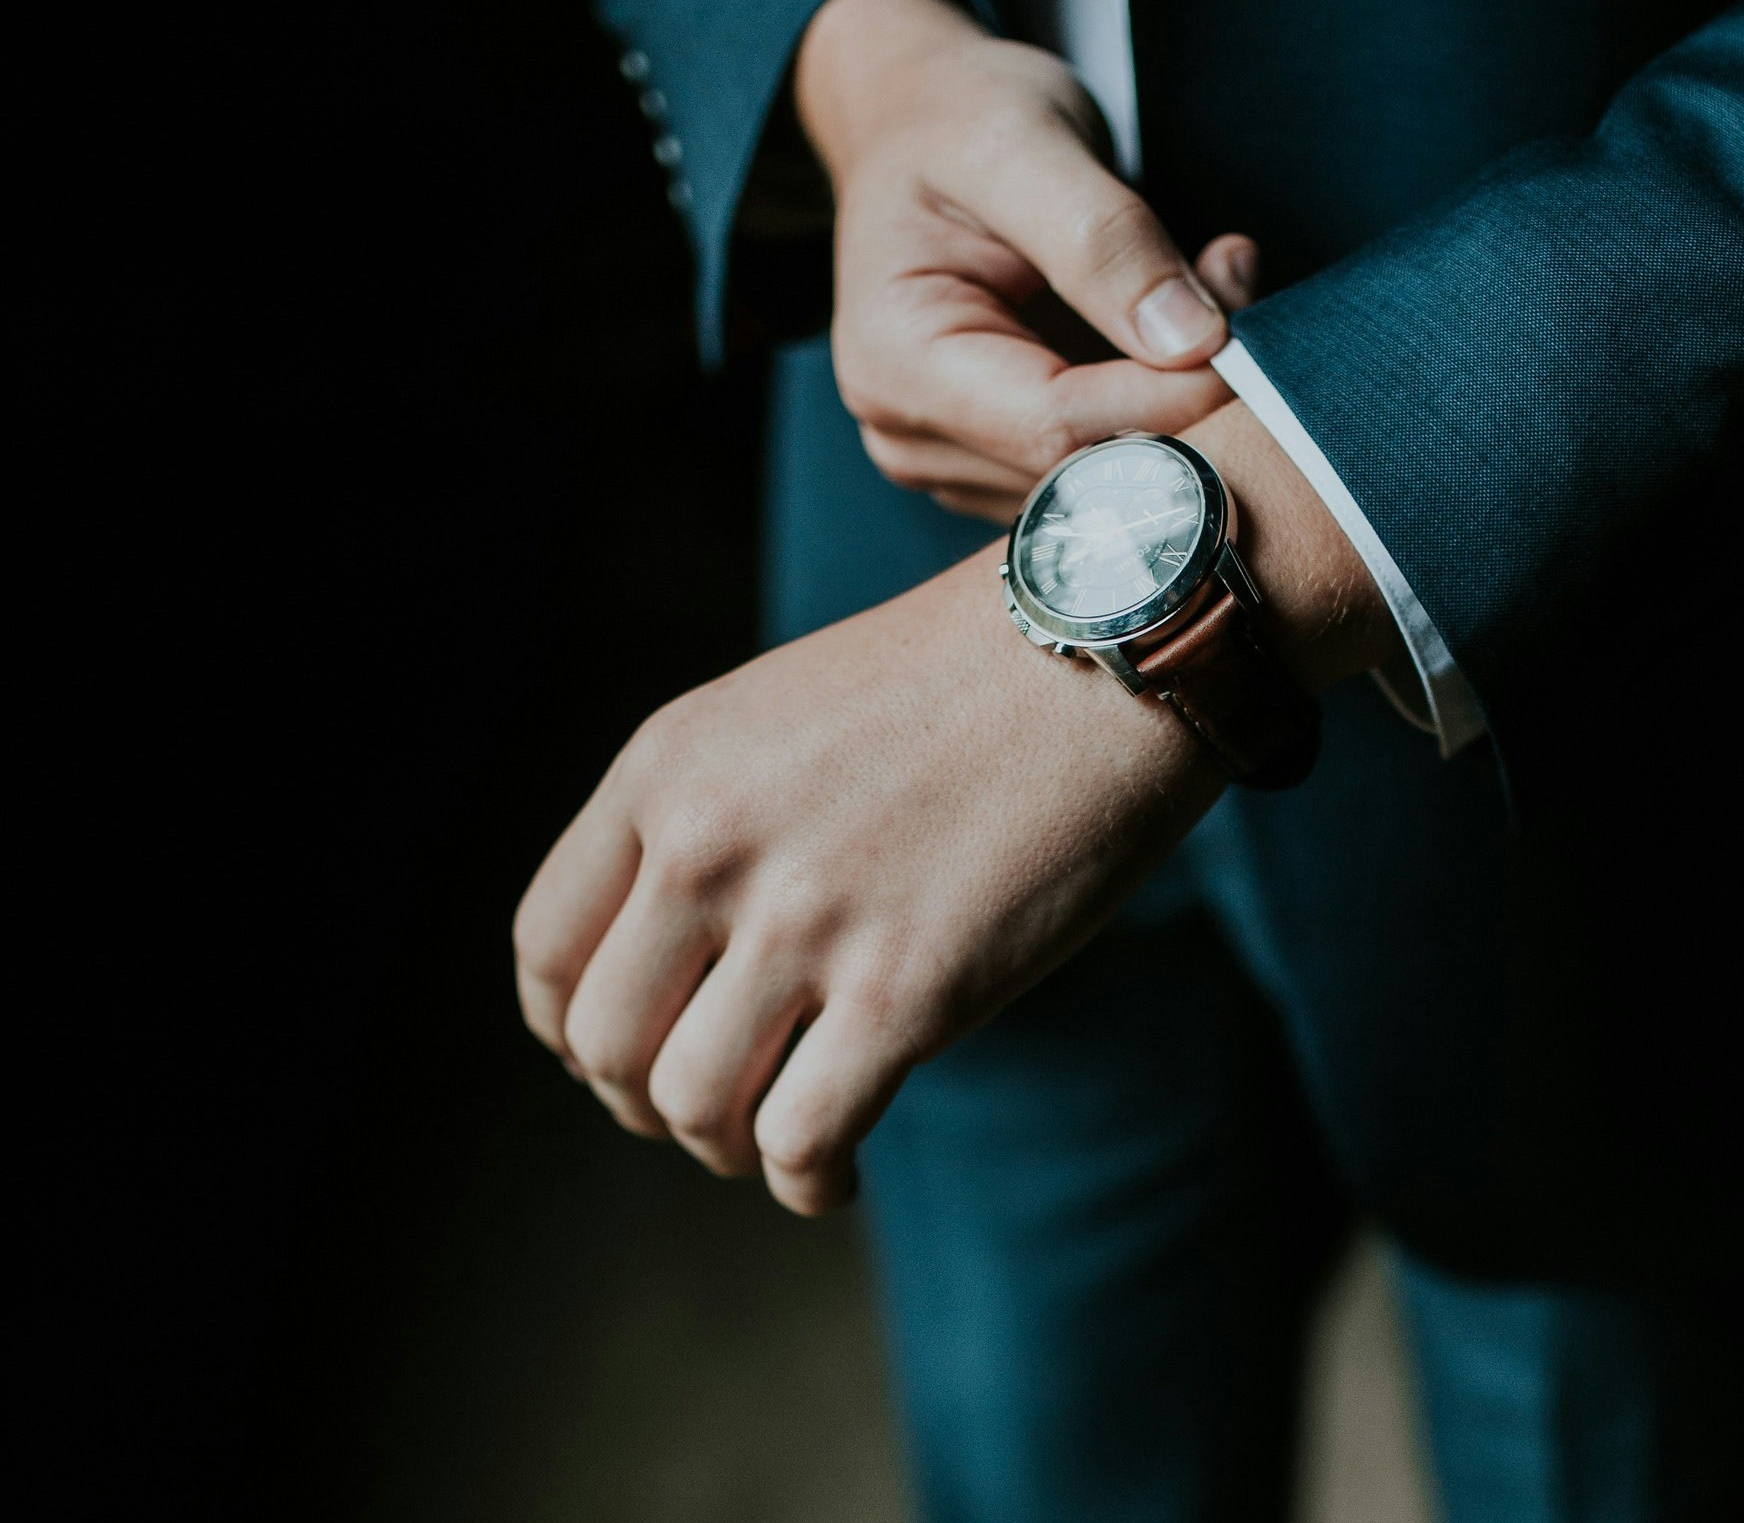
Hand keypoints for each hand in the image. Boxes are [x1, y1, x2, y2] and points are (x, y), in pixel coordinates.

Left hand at [513, 404, 1397, 1214]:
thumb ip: (707, 815)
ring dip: (728, 1147)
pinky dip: (808, 1183)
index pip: (547, 949)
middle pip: (607, 1047)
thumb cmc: (961, 683)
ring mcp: (805, 920)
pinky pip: (801, 1142)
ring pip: (693, 1107)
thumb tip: (675, 959)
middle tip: (717, 1107)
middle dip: (649, 1104)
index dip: (573, 1031)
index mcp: (667, 769)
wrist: (1107, 649)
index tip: (628, 1054)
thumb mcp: (781, 712)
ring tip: (784, 1135)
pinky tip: (839, 1175)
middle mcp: (710, 844)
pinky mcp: (906, 989)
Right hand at [798, 0, 1259, 521]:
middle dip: (1184, 397)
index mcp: (896, 364)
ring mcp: (959, 458)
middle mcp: (914, 434)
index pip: (1057, 428)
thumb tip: (1193, 341)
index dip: (1168, 399)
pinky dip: (1167, 404)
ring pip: (1113, 477)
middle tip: (1234, 283)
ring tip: (1203, 282)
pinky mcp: (1007, 455)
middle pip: (1088, 470)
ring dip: (1184, 399)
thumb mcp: (1024, 145)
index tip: (1245, 337)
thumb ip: (1104, 243)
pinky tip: (1176, 324)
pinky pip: (1111, 462)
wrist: (918, 119)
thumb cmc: (957, 119)